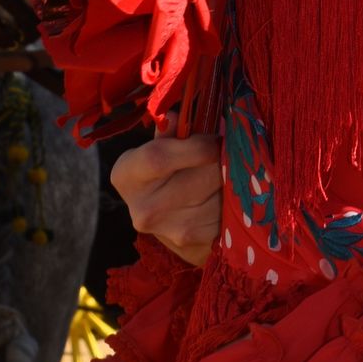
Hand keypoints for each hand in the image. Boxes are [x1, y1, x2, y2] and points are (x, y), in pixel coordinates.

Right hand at [110, 135, 222, 267]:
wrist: (163, 220)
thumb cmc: (162, 171)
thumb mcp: (157, 146)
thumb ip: (169, 131)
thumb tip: (177, 116)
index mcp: (127, 175)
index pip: (159, 157)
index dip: (196, 145)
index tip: (215, 140)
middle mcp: (144, 208)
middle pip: (202, 175)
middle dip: (223, 160)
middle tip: (229, 154)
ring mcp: (170, 231)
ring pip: (222, 195)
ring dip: (234, 182)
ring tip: (227, 176)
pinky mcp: (196, 245)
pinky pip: (229, 216)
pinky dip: (235, 204)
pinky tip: (228, 198)